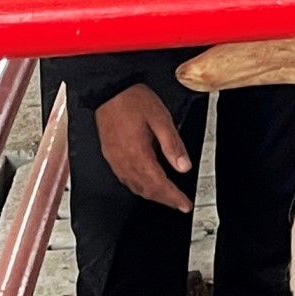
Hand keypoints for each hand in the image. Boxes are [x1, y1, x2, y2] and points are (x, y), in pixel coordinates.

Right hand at [96, 84, 193, 211]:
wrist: (109, 90)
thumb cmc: (133, 100)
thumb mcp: (161, 119)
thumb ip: (172, 144)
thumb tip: (184, 167)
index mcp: (138, 154)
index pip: (159, 184)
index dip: (173, 197)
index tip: (184, 205)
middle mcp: (124, 161)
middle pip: (146, 190)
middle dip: (165, 200)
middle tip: (180, 204)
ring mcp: (114, 159)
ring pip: (135, 187)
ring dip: (152, 195)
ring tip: (167, 197)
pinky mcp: (110, 154)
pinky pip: (125, 179)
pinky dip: (138, 186)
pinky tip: (145, 184)